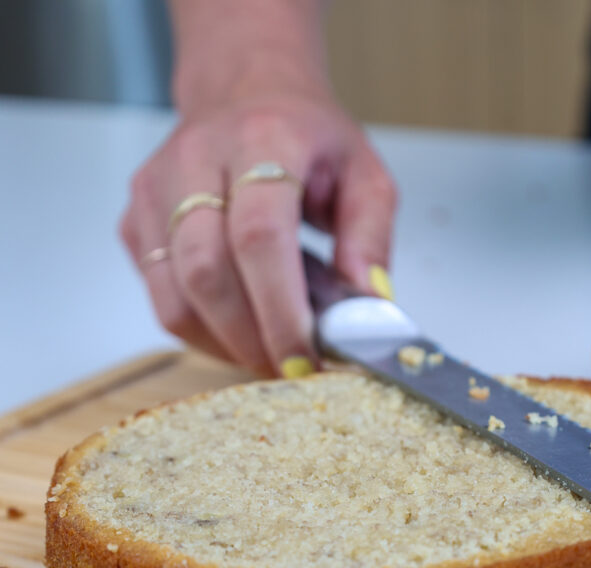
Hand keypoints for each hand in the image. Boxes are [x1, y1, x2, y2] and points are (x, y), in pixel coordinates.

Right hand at [120, 22, 395, 374]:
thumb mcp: (364, 173)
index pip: (259, 236)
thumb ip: (371, 239)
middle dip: (251, 339)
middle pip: (207, 272)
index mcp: (263, 139)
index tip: (307, 358)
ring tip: (269, 356)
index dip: (280, 308)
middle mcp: (197, 159)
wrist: (244, 89)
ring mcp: (155, 190)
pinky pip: (160, 298)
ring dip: (224, 344)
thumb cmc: (308, 137)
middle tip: (292, 371)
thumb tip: (368, 307)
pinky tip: (239, 333)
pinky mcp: (135, 221)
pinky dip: (201, 333)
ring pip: (173, 295)